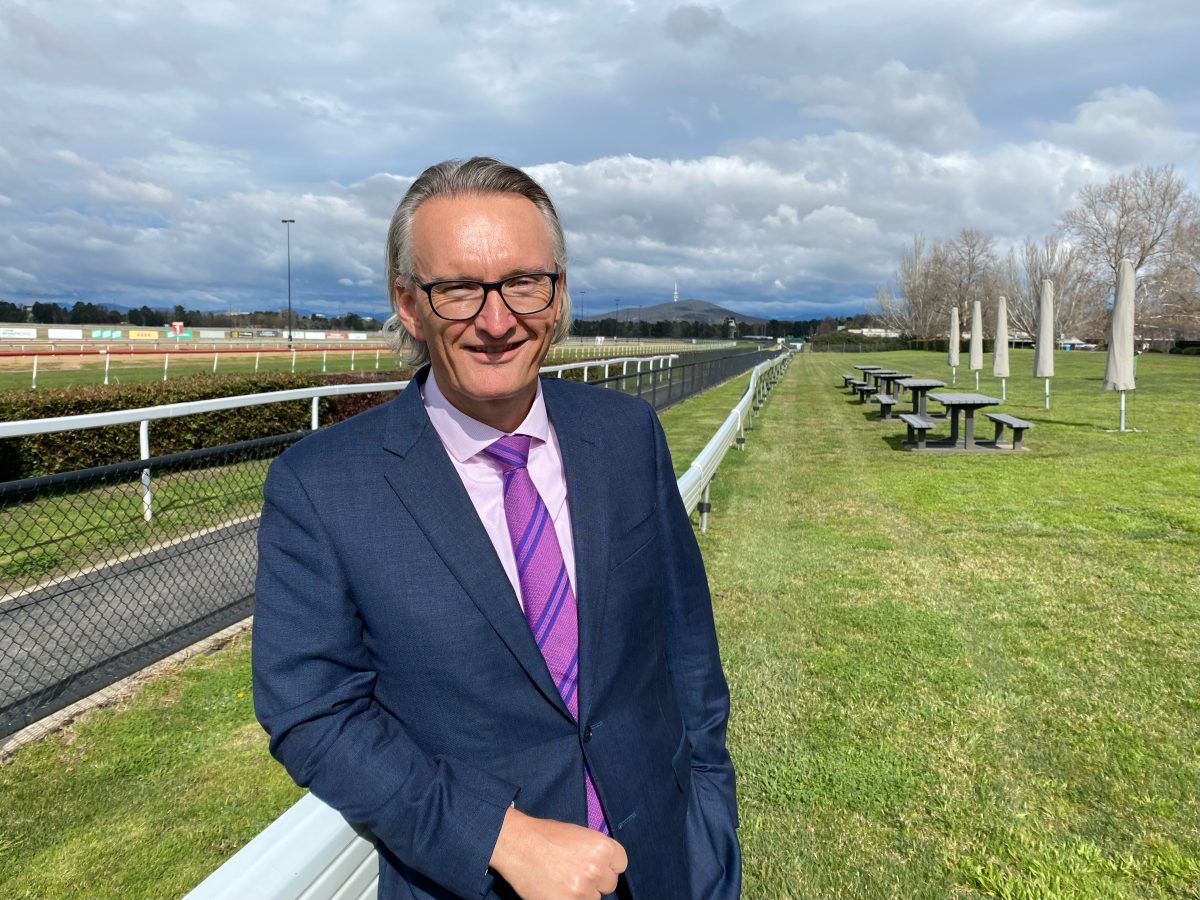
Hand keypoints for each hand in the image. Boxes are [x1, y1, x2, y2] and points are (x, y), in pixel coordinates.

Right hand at [489, 807, 627, 898]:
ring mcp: (582, 890)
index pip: (620, 865)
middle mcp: (596, 869)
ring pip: (593, 898)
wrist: (517, 845)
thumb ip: (595, 850)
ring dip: (582, 894)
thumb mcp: (577, 834)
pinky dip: (568, 899)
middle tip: (576, 873)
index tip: (597, 866)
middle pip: (609, 884)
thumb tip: (605, 865)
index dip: (608, 865)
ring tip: (562, 881)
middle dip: (595, 881)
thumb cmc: (544, 835)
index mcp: (602, 847)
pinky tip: (556, 890)